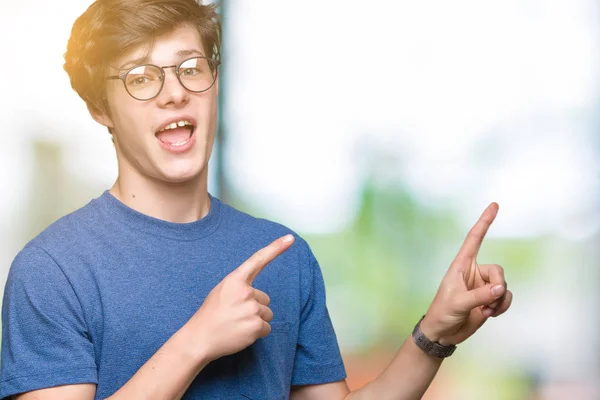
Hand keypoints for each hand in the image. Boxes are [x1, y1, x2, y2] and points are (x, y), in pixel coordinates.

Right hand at [188, 234, 294, 361]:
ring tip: (237, 324)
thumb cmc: (210, 315)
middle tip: (235, 315)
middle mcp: (246, 291)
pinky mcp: (256, 326)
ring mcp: (252, 309)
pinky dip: (257, 333)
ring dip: (256, 321)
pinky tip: (241, 333)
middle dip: (255, 308)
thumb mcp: (222, 291)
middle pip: (265, 299)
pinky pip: (266, 328)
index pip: (258, 260)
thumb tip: (255, 295)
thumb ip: (239, 287)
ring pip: (267, 314)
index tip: (290, 238)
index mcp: (235, 280)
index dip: (276, 248)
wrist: (199, 339)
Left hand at [420, 203, 512, 345]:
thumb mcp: (459, 303)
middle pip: (498, 270)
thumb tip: (502, 287)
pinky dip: (503, 306)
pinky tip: (491, 314)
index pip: (474, 239)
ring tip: (486, 311)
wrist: (443, 333)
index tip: (494, 205)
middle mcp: (473, 272)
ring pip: (504, 285)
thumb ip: (481, 295)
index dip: (484, 222)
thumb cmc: (443, 313)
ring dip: (499, 300)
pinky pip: (505, 297)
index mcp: (461, 265)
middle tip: (489, 301)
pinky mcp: (489, 299)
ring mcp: (482, 286)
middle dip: (498, 286)